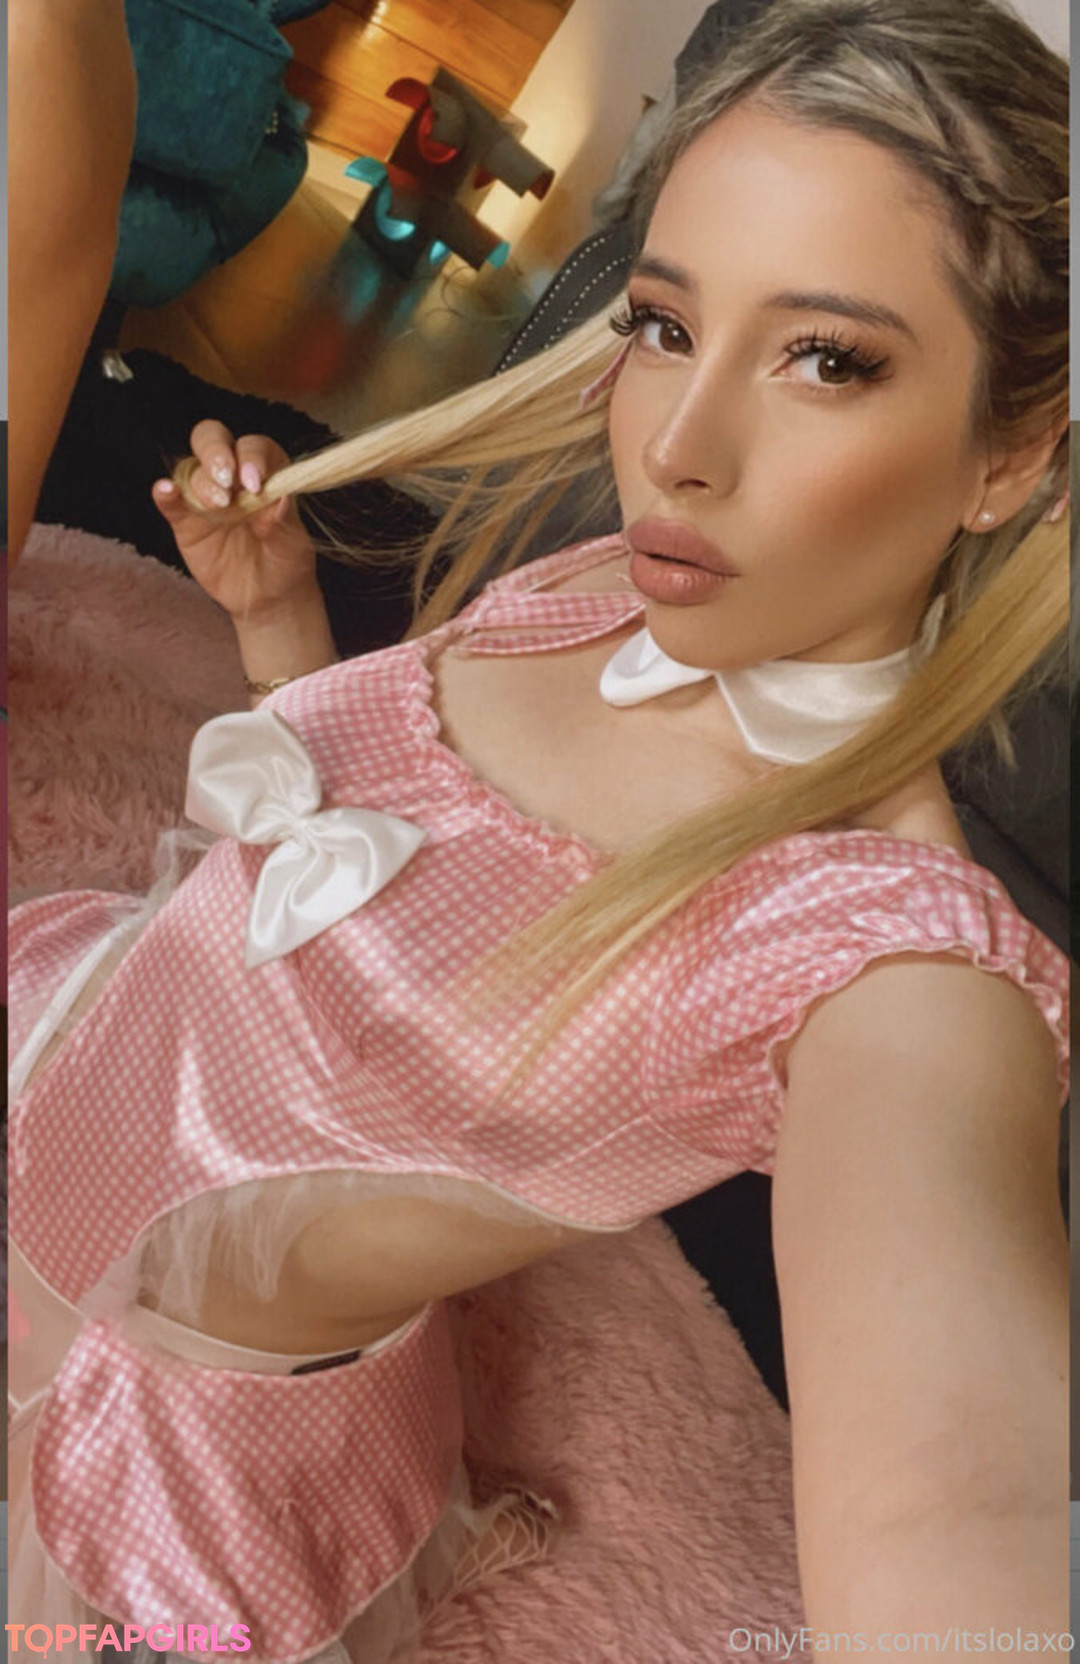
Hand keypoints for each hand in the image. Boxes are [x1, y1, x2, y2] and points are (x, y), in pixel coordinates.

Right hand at [152, 421, 316, 622]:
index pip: (254, 447)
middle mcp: (233, 477)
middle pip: (214, 440)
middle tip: (226, 481)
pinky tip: (166, 491)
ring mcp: (206, 496)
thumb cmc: (285, 564)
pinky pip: (170, 501)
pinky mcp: (185, 520)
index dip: (252, 457)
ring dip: (201, 481)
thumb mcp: (292, 548)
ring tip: (218, 506)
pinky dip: (164, 493)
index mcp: (266, 472)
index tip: (255, 484)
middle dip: (216, 452)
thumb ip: (283, 525)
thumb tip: (279, 500)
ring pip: (192, 469)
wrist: (267, 598)